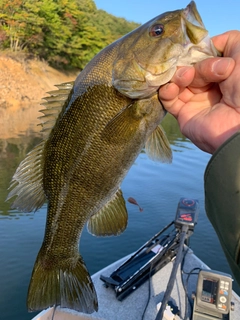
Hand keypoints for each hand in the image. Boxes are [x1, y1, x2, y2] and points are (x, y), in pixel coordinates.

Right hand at [159, 31, 239, 153]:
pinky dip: (167, 91)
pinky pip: (168, 99)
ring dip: (179, 76)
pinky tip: (173, 87)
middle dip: (193, 65)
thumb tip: (206, 44)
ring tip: (187, 77)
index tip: (199, 50)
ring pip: (177, 81)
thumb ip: (227, 40)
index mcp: (222, 73)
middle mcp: (208, 86)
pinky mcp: (183, 114)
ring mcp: (195, 101)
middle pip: (188, 67)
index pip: (201, 56)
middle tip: (207, 72)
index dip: (197, 52)